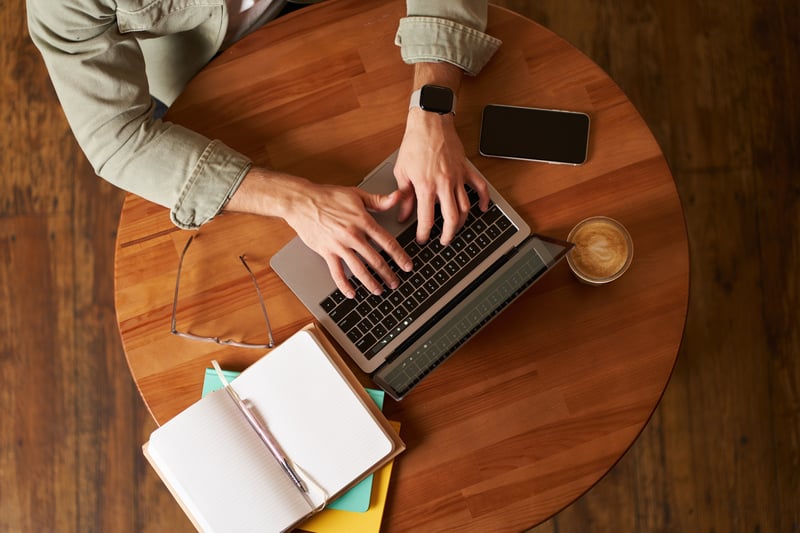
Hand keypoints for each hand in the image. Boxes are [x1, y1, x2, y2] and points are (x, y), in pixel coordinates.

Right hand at [226, 169, 411, 297]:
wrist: (302, 202)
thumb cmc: (328, 196)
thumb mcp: (356, 194)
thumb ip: (379, 200)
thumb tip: (397, 197)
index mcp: (363, 221)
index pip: (387, 242)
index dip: (400, 256)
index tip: (407, 266)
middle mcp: (353, 236)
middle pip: (375, 260)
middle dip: (388, 274)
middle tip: (396, 283)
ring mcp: (339, 246)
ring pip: (359, 269)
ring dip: (371, 282)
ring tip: (379, 291)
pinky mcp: (326, 252)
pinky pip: (337, 272)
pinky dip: (345, 285)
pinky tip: (352, 293)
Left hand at [394, 108, 489, 244]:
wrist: (429, 122)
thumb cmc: (414, 144)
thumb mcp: (402, 172)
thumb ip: (404, 196)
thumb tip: (403, 215)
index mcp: (426, 186)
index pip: (426, 219)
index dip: (424, 233)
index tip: (422, 239)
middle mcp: (444, 184)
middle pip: (451, 218)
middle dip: (448, 234)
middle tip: (443, 241)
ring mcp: (458, 177)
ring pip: (466, 207)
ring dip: (462, 222)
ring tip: (455, 228)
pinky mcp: (466, 169)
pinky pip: (479, 187)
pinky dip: (483, 200)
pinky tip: (481, 209)